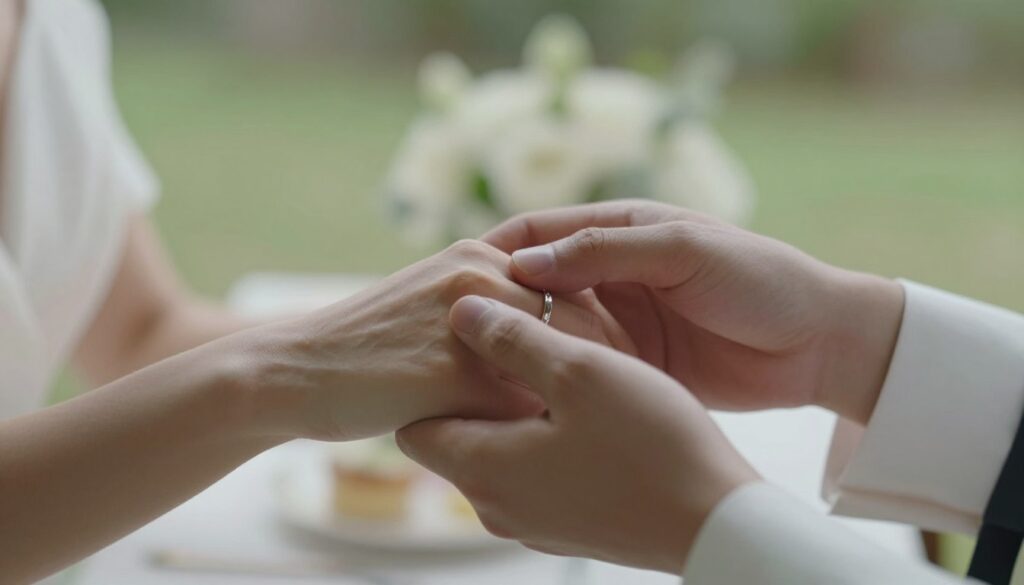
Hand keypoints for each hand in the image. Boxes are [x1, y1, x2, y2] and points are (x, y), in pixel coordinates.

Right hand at [248, 240, 634, 439]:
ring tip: (610, 427)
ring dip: (589, 394)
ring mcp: (467, 320)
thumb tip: (548, 345)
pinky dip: (545, 427)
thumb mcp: (435, 305)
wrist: (298, 371)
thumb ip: (492, 311)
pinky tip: (557, 450)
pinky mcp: (452, 371)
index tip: (637, 364)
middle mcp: (480, 274)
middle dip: (617, 359)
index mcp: (480, 254)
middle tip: (640, 402)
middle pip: (582, 316)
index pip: (575, 281)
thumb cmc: (370, 348)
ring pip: (562, 357)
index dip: (611, 323)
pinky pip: (523, 402)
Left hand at [397, 296, 758, 573]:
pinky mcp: (568, 526)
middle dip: (474, 391)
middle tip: (510, 342)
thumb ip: (510, 339)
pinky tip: (587, 414)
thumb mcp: (578, 371)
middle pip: (456, 440)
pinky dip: (543, 441)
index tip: (461, 344)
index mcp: (483, 470)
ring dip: (514, 414)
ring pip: (499, 455)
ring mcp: (532, 523)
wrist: (716, 523)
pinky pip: (534, 475)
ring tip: (554, 371)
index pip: (414, 427)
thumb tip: (459, 311)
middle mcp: (496, 506)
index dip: (431, 380)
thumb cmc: (650, 444)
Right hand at [483, 201, 904, 424]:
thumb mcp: (683, 250)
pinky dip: (554, 380)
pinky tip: (525, 399)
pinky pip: (582, 369)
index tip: (454, 281)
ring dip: (520, 348)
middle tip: (453, 338)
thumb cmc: (760, 279)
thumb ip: (605, 252)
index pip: (537, 233)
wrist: (819, 342)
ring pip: (551, 332)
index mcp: (618, 232)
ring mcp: (620, 324)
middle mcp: (610, 277)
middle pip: (533, 287)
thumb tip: (526, 263)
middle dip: (495, 307)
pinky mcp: (633, 367)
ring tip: (478, 374)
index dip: (493, 253)